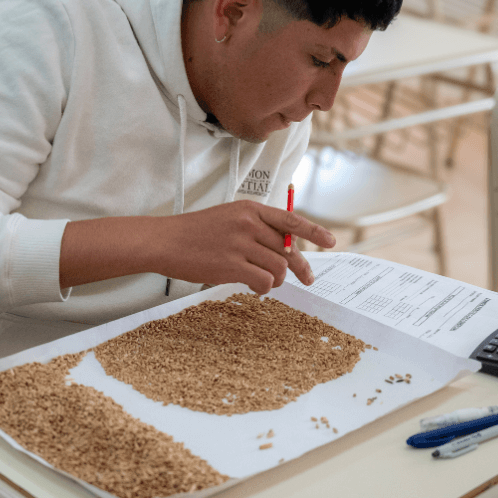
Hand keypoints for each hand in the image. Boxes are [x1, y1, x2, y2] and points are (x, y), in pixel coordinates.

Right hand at [157, 200, 334, 294]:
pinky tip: (254, 286)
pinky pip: (264, 280)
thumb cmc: (196, 232)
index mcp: (250, 209)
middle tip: (307, 278)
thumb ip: (257, 228)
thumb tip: (285, 249)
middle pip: (287, 249)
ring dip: (276, 279)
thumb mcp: (229, 218)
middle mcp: (248, 224)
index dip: (314, 231)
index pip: (290, 220)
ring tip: (263, 281)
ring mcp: (240, 244)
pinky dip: (263, 287)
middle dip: (298, 266)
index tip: (331, 241)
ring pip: (278, 267)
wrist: (166, 240)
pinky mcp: (231, 265)